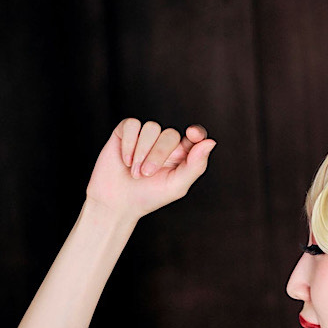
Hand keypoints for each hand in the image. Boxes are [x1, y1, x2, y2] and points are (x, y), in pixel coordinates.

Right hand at [85, 119, 216, 221]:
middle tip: (146, 175)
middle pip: (170, 134)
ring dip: (142, 152)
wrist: (117, 202)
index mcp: (182, 155)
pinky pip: (132, 125)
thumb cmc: (149, 196)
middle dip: (157, 155)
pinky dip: (129, 143)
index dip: (197, 132)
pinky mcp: (126, 132)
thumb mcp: (177, 186)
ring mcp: (146, 136)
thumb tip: (210, 142)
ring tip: (135, 172)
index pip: (195, 136)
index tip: (192, 134)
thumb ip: (195, 165)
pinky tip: (125, 160)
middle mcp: (165, 143)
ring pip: (151, 127)